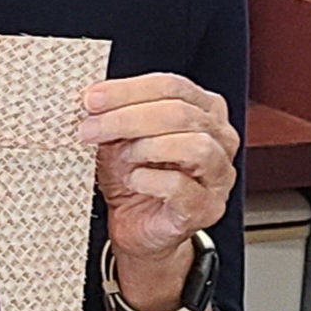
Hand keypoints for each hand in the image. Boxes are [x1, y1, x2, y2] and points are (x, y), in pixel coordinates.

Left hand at [79, 73, 237, 286]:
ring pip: (195, 146)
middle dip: (127, 118)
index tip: (91, 98)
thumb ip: (113, 114)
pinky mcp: (206, 208)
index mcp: (203, 112)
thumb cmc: (132, 176)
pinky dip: (150, 180)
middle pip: (181, 113)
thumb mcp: (118, 138)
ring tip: (122, 157)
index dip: (129, 90)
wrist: (135, 224)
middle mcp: (219, 140)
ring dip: (147, 147)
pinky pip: (182, 187)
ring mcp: (218, 176)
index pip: (173, 86)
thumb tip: (90, 97)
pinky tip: (133, 180)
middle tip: (90, 128)